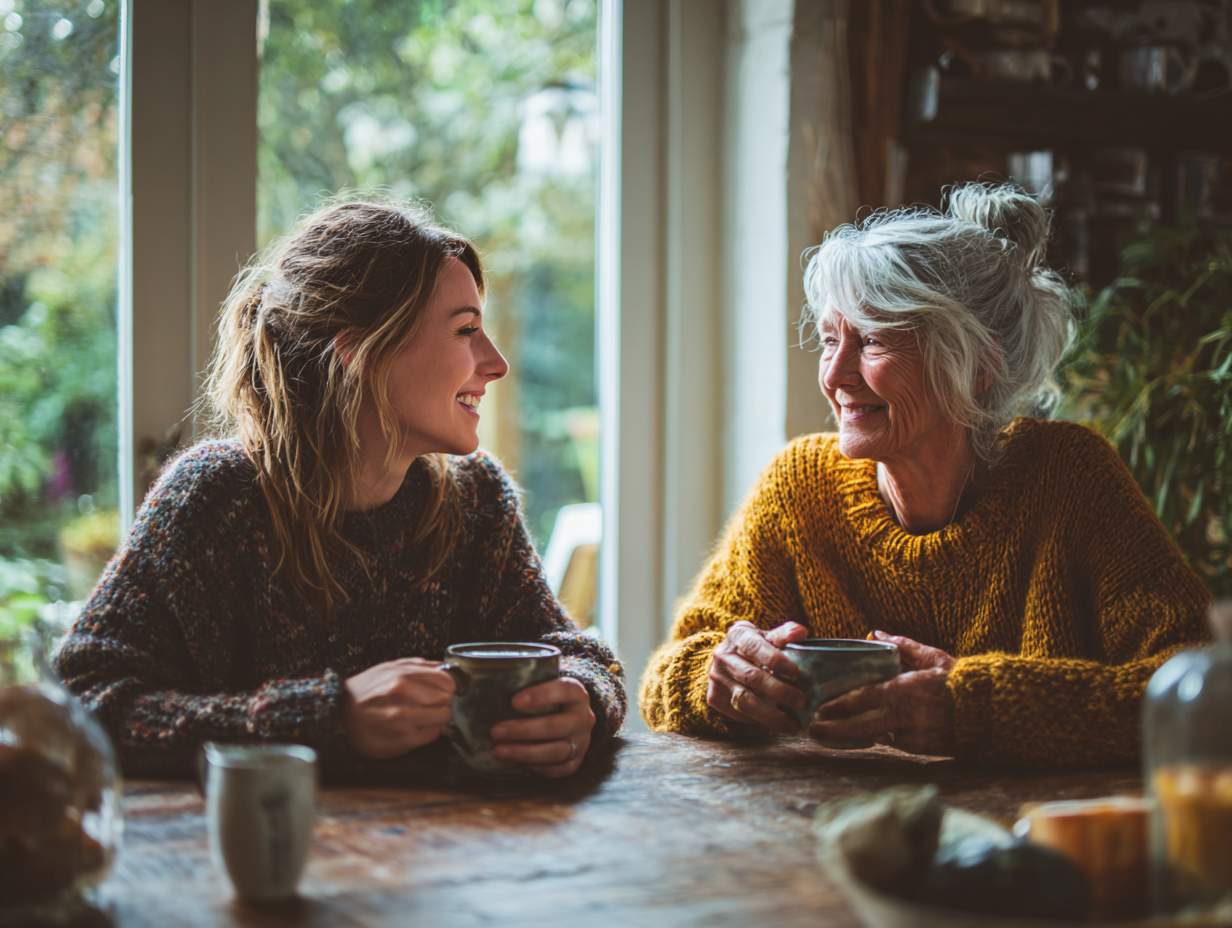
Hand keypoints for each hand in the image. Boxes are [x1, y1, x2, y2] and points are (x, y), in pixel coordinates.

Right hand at [344, 657, 455, 758]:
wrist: (339, 717)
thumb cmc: (365, 691)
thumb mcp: (388, 668)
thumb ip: (417, 666)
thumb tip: (444, 667)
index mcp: (403, 677)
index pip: (447, 681)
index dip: (445, 685)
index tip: (438, 689)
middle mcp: (405, 698)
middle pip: (447, 700)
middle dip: (440, 701)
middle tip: (427, 703)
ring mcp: (405, 721)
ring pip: (444, 718)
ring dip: (436, 717)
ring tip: (420, 715)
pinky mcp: (404, 741)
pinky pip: (433, 734)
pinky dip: (428, 731)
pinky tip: (414, 727)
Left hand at [490, 677, 594, 777]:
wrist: (570, 715)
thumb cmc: (547, 697)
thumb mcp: (541, 684)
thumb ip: (520, 682)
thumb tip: (475, 682)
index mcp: (576, 693)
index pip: (565, 691)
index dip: (541, 696)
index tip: (514, 702)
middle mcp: (583, 718)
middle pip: (557, 726)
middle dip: (524, 730)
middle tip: (495, 731)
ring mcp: (581, 742)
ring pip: (557, 751)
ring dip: (525, 753)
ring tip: (498, 751)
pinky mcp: (575, 762)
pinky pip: (558, 770)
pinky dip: (535, 767)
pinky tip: (514, 762)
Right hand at [706, 620, 809, 732]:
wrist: (728, 658)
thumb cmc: (755, 646)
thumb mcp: (767, 635)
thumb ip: (784, 634)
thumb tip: (801, 632)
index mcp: (737, 635)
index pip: (755, 648)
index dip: (776, 661)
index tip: (796, 673)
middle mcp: (722, 656)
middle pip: (751, 677)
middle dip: (779, 691)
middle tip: (801, 701)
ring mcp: (716, 678)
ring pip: (744, 701)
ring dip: (770, 715)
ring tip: (791, 724)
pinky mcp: (715, 697)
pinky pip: (738, 713)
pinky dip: (758, 720)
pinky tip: (776, 723)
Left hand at [808, 631, 955, 755]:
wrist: (989, 712)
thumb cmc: (957, 680)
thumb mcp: (930, 657)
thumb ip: (901, 645)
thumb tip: (876, 633)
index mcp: (903, 691)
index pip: (862, 700)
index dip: (838, 706)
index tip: (820, 709)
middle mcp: (904, 717)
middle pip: (860, 727)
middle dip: (834, 730)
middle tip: (812, 731)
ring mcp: (912, 736)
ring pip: (876, 736)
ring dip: (856, 735)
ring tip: (832, 732)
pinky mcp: (921, 750)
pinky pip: (895, 742)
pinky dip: (883, 736)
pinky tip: (870, 732)